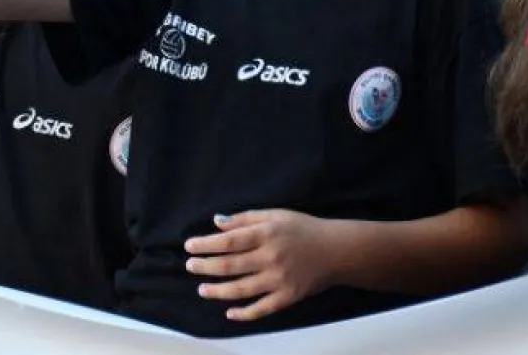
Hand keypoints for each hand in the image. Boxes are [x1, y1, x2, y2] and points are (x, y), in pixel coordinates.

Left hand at [185, 209, 342, 323]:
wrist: (337, 250)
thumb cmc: (304, 229)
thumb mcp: (275, 214)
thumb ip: (245, 218)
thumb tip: (218, 221)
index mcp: (266, 234)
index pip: (228, 241)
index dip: (206, 244)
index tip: (190, 247)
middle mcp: (270, 257)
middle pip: (230, 265)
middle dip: (206, 266)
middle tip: (190, 267)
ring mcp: (279, 279)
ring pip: (242, 289)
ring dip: (218, 291)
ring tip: (202, 289)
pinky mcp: (288, 297)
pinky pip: (262, 308)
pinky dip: (244, 313)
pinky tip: (229, 313)